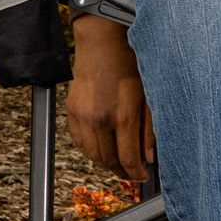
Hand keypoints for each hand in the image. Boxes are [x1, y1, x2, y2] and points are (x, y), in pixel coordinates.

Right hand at [68, 14, 153, 187]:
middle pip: (109, 160)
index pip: (128, 158)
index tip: (142, 176)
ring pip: (92, 155)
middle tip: (131, 173)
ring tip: (117, 164)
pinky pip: (79, 141)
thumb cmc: (130, 65)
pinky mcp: (72, 110)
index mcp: (124, 115)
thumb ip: (148, 130)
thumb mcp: (148, 97)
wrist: (102, 43)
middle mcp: (101, 119)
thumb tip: (148, 157)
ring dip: (105, 164)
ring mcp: (83, 115)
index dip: (136, 173)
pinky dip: (89, 151)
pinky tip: (101, 150)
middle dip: (122, 171)